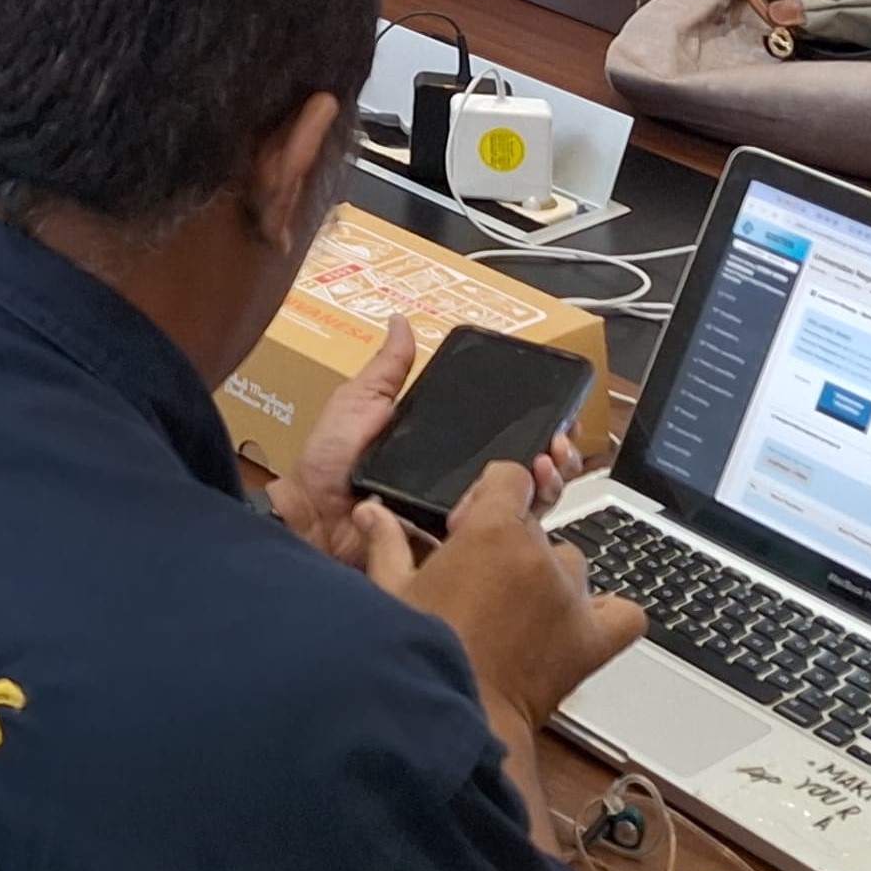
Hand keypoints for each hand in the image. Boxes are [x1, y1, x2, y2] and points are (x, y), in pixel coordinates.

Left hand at [278, 319, 584, 565]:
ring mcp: (461, 520)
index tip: (558, 417)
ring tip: (548, 466)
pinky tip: (527, 506)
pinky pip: (500, 543)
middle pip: (526, 473)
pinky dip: (522, 527)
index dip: (537, 428)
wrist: (312, 520)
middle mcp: (458, 484)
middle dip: (555, 457)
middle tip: (558, 445)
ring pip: (524, 508)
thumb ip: (387, 371)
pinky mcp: (456, 550)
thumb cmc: (327, 463)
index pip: (505, 438)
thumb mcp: (359, 404)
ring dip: (548, 485)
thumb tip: (401, 319)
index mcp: (442, 450)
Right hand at [366, 463, 646, 725]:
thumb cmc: (421, 651)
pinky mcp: (592, 640)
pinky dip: (610, 614)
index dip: (488, 496)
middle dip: (509, 545)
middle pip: (536, 526)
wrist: (456, 715)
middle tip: (479, 581)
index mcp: (493, 531)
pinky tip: (582, 623)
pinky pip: (625, 615)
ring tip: (518, 611)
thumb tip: (371, 510)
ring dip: (549, 578)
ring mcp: (572, 597)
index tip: (466, 526)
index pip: (510, 478)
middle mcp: (540, 556)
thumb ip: (387, 542)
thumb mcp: (393, 591)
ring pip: (571, 564)